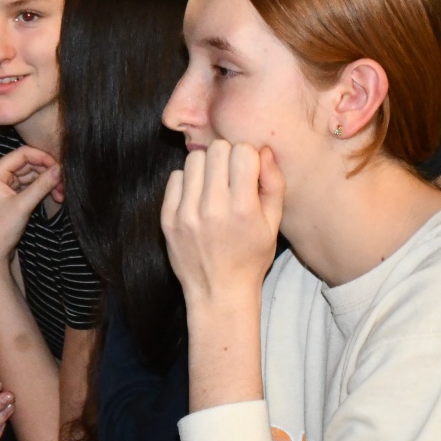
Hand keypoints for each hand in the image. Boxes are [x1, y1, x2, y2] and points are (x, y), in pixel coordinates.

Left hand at [0, 146, 62, 266]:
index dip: (43, 157)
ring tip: (62, 195)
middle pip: (28, 164)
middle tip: (64, 184)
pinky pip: (30, 186)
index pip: (22, 153)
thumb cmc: (0, 230)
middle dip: (47, 173)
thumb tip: (60, 168)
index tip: (60, 167)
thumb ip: (42, 185)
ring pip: (31, 176)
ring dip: (47, 183)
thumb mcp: (23, 205)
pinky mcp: (12, 197)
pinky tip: (55, 197)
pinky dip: (42, 191)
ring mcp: (5, 186)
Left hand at [160, 140, 284, 308]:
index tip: (248, 171)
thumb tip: (264, 150)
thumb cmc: (251, 257)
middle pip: (216, 149)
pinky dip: (187, 181)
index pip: (241, 152)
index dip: (248, 156)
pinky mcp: (167, 217)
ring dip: (206, 166)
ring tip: (214, 186)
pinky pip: (175, 177)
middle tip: (231, 176)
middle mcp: (212, 208)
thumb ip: (273, 184)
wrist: (218, 291)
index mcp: (242, 208)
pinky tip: (198, 197)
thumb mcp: (273, 224)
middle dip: (227, 157)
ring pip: (193, 159)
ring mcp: (186, 212)